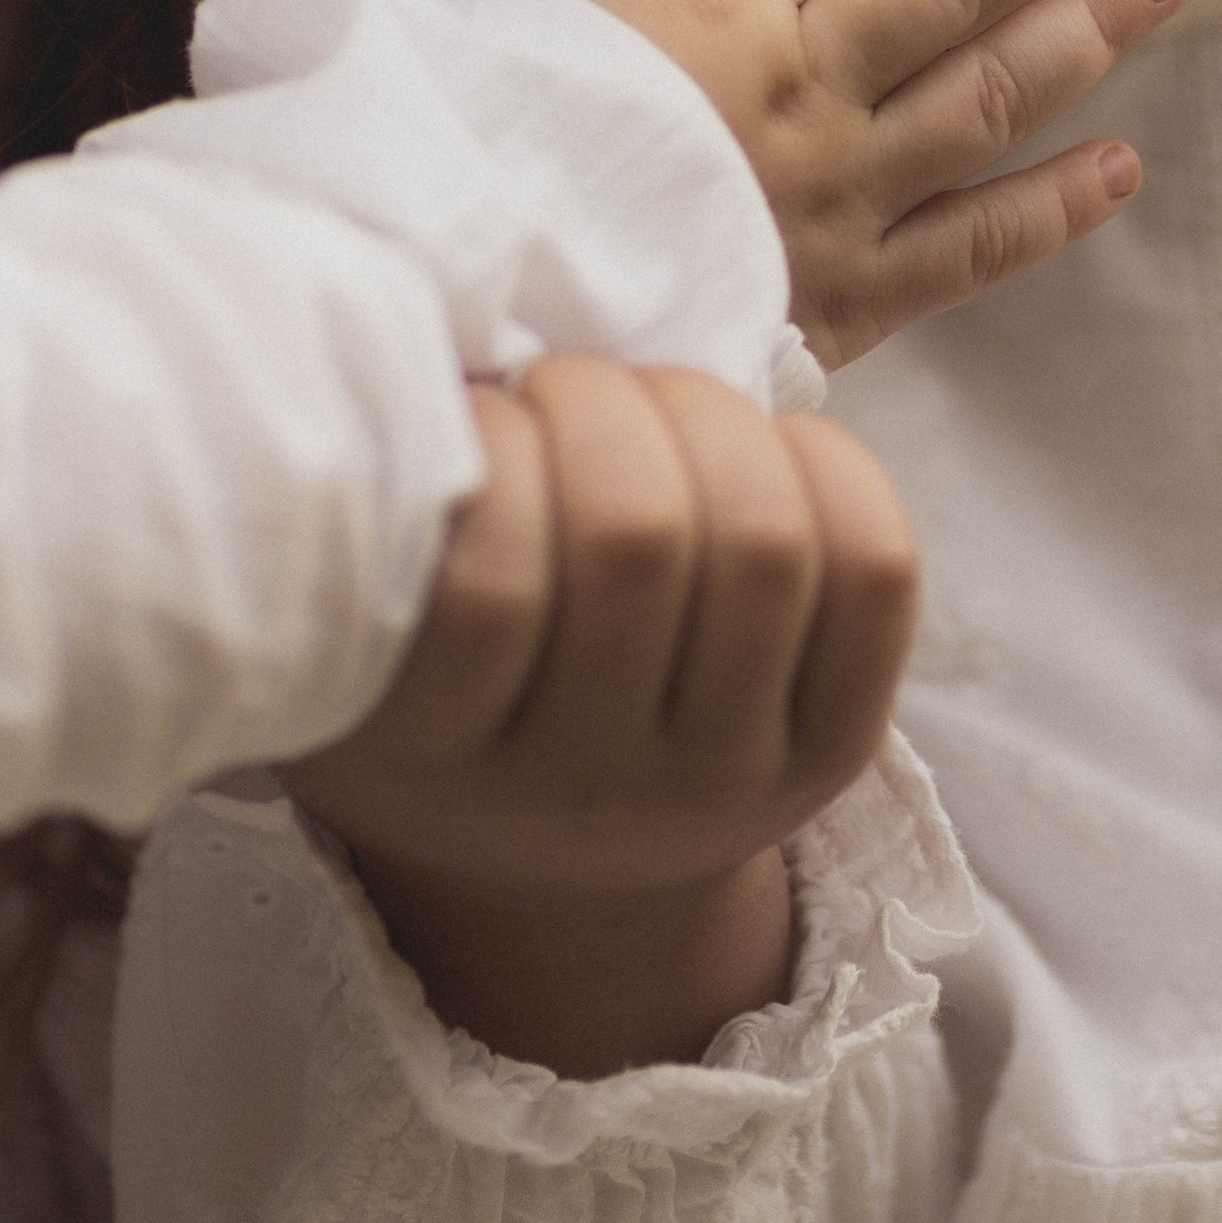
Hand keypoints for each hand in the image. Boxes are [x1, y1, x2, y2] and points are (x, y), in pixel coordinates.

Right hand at [285, 357, 916, 1075]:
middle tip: (558, 388)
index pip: (488, 583)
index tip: (474, 412)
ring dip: (705, 417)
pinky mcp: (832, 755)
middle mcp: (587, 795)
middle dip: (601, 402)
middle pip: (641, 537)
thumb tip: (428, 352)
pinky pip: (876, 571)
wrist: (558, 870)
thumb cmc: (428, 683)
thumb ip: (366, 514)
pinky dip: (827, 463)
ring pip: (764, 543)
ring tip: (650, 405)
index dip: (493, 445)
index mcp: (435, 763)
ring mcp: (724, 781)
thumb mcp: (346, 624)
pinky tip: (758, 447)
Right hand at [434, 0, 1187, 366]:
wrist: (470, 342)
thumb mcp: (474, 0)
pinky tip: (1121, 167)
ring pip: (989, 91)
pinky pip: (973, 248)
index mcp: (712, 7)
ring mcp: (837, 197)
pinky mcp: (847, 301)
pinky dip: (1050, 207)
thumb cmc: (466, 162)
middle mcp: (800, 90)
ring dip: (1087, 23)